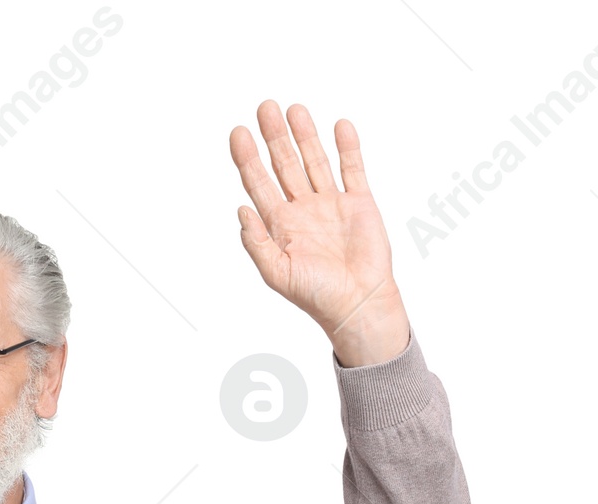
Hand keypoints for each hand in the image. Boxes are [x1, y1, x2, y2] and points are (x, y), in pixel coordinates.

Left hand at [229, 100, 410, 366]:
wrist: (358, 303)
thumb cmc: (317, 296)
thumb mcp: (277, 273)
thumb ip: (257, 243)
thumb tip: (241, 210)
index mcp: (281, 225)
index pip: (259, 183)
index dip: (248, 159)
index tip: (238, 133)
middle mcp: (303, 210)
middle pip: (284, 164)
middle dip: (274, 137)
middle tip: (265, 107)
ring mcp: (331, 203)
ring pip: (314, 160)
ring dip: (305, 135)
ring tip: (294, 109)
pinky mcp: (358, 202)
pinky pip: (352, 168)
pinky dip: (347, 147)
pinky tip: (338, 126)